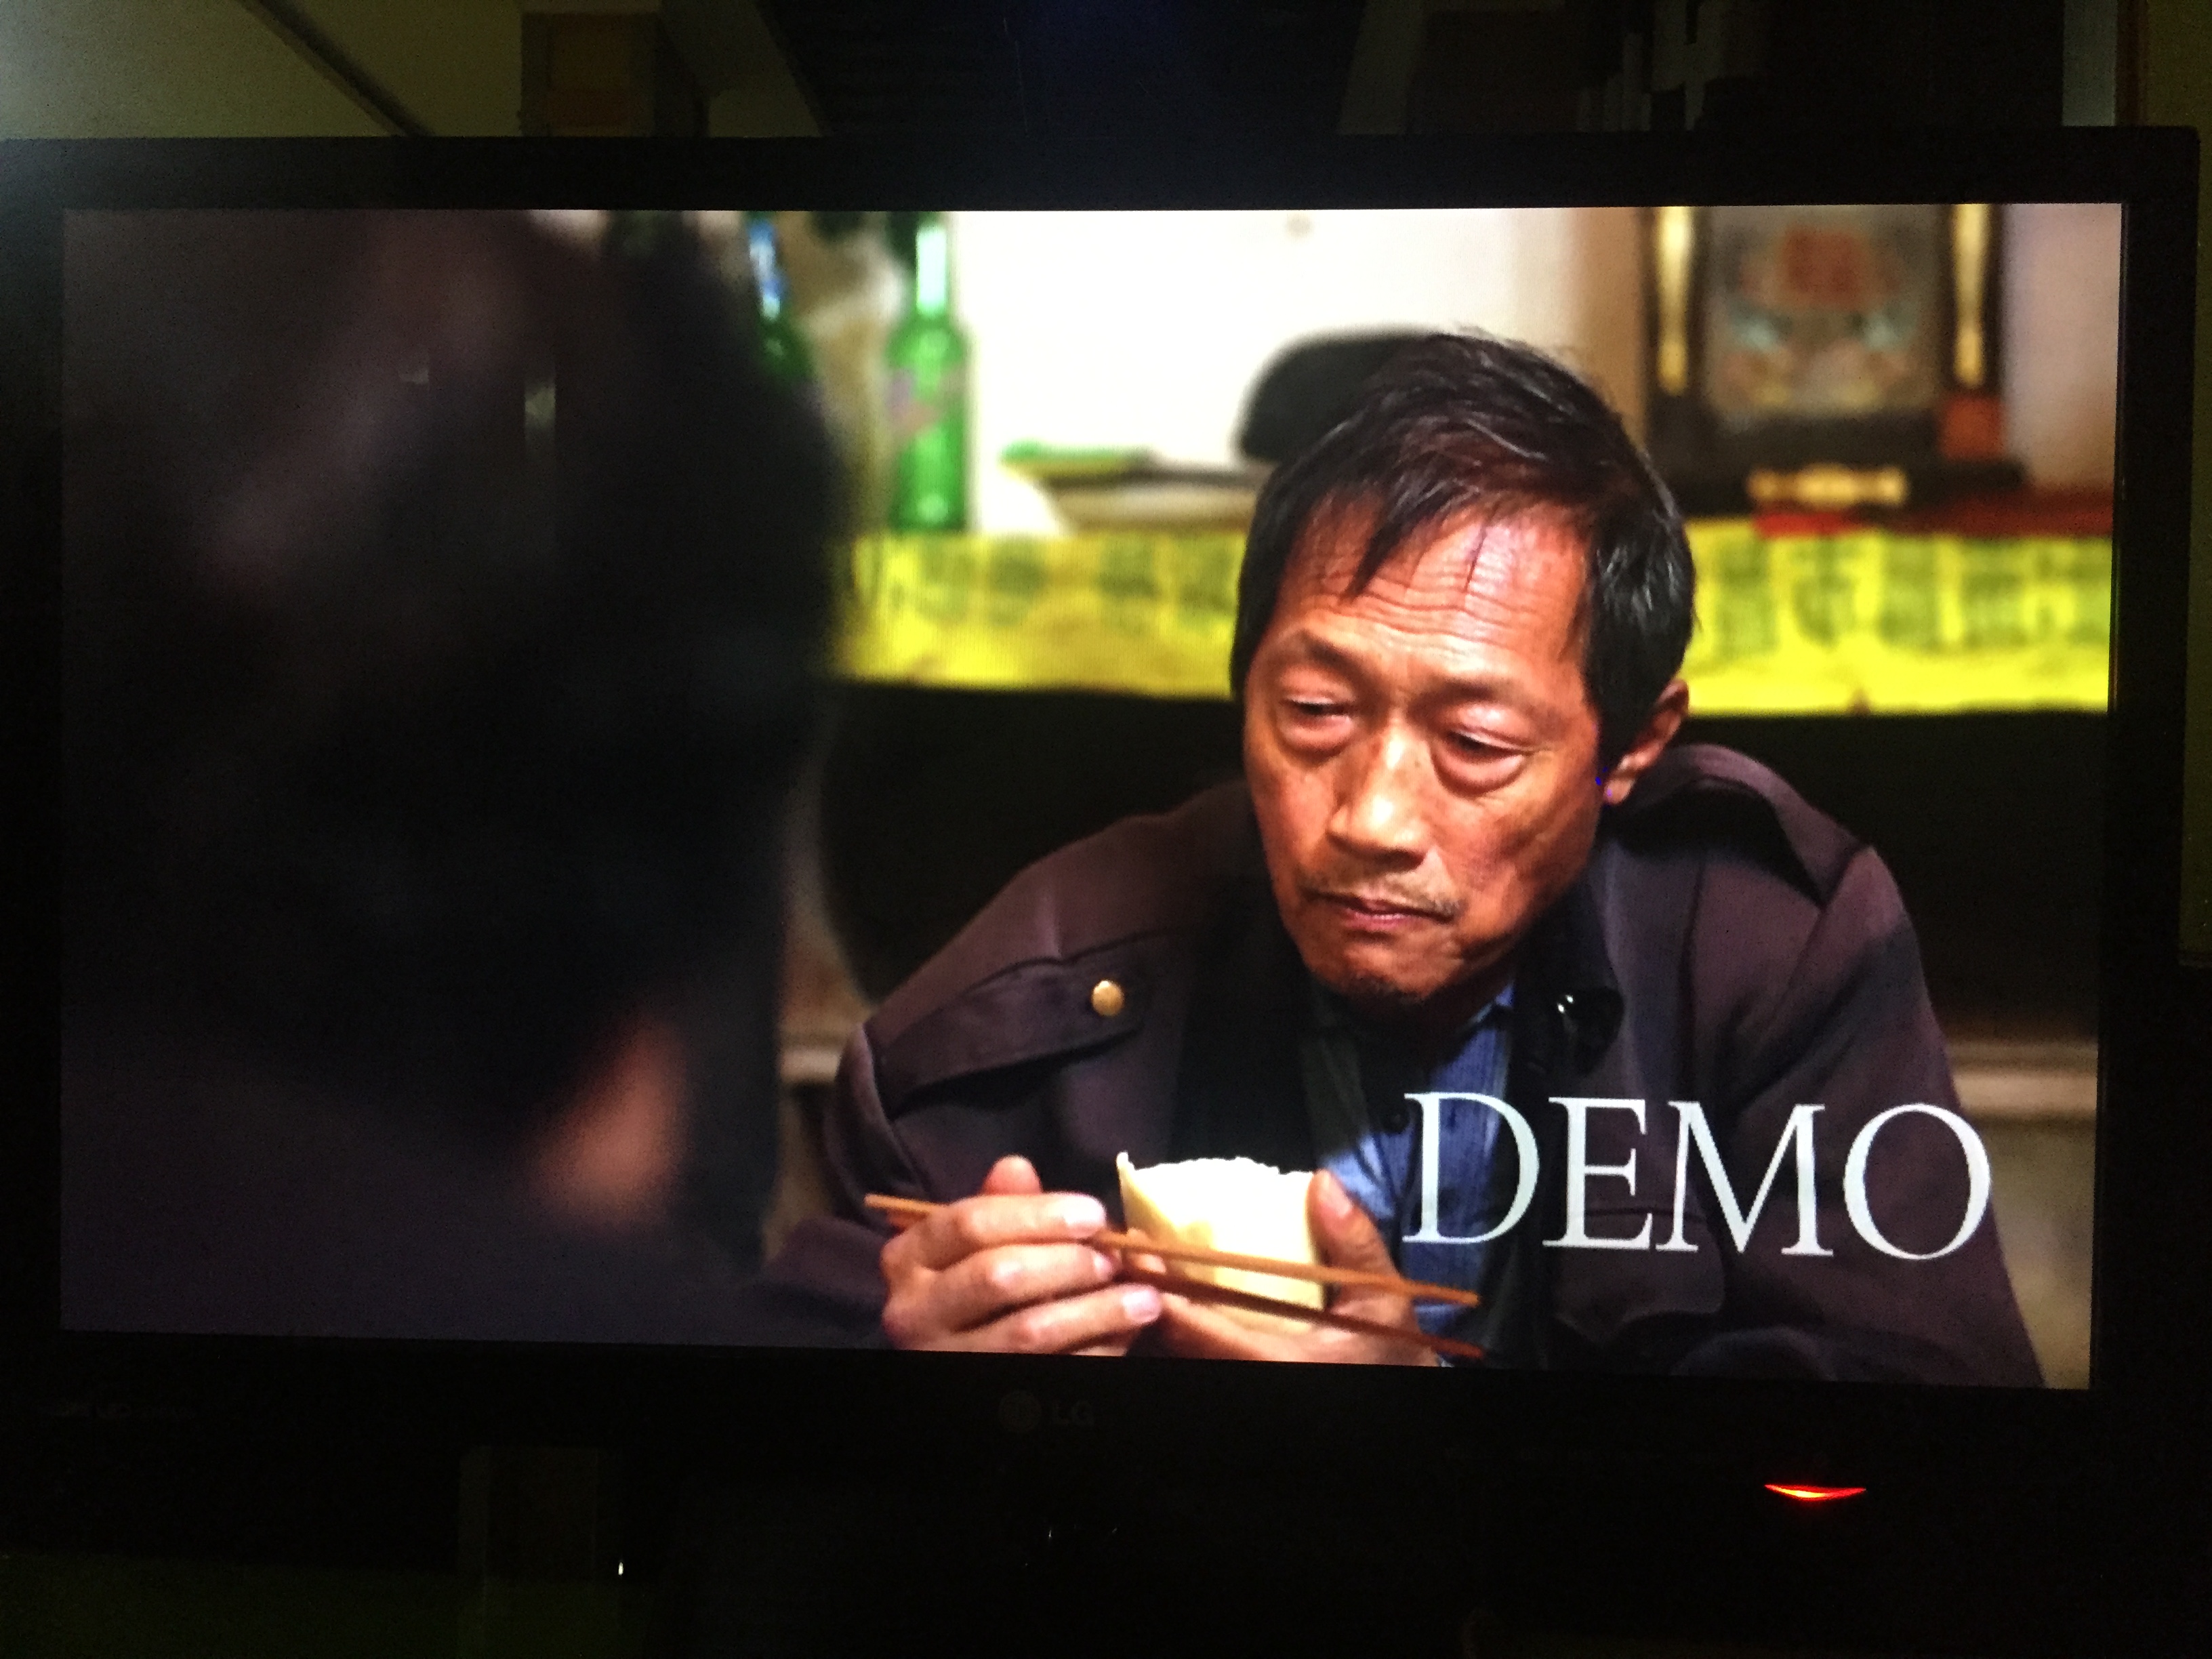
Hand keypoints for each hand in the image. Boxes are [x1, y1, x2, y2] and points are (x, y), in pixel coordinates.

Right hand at [878, 1156, 1163, 1353]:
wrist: (956, 1357)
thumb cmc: (972, 1288)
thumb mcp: (973, 1244)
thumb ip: (997, 1206)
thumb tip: (1017, 1166)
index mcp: (908, 1259)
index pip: (969, 1224)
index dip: (1038, 1215)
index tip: (1094, 1214)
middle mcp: (912, 1312)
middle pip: (999, 1276)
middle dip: (1068, 1263)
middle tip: (1115, 1259)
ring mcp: (946, 1358)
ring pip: (1028, 1332)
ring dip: (1097, 1312)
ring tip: (1144, 1298)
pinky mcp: (984, 1390)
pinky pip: (1050, 1369)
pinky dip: (1095, 1350)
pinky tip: (1126, 1335)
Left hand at [1149, 1170, 1437, 1364]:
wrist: (1395, 1386)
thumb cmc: (1389, 1353)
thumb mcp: (1380, 1298)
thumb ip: (1353, 1241)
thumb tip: (1322, 1184)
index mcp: (1273, 1363)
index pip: (1196, 1332)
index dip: (1162, 1292)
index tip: (1143, 1250)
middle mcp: (1242, 1377)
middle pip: (1172, 1344)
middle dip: (1148, 1294)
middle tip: (1129, 1249)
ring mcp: (1237, 1382)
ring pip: (1177, 1354)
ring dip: (1157, 1312)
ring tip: (1139, 1266)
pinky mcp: (1237, 1376)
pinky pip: (1192, 1357)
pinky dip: (1175, 1328)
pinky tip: (1167, 1295)